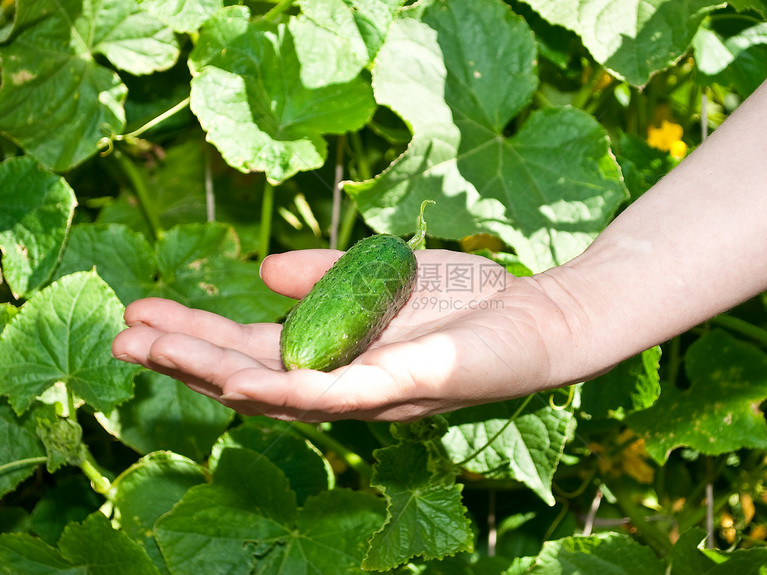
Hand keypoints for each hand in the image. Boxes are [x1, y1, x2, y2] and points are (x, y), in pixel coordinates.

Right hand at [111, 249, 583, 420]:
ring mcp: (371, 390)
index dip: (195, 334)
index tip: (140, 312)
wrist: (539, 317)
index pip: (251, 350)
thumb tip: (261, 274)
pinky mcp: (406, 385)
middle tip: (123, 338)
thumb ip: (323, 278)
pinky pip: (339, 394)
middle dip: (186, 359)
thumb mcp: (378, 278)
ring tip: (157, 352)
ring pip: (280, 394)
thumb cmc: (467, 302)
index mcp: (334, 353)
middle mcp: (343, 381)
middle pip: (250, 376)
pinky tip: (244, 381)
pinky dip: (290, 389)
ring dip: (217, 374)